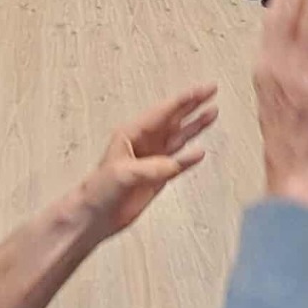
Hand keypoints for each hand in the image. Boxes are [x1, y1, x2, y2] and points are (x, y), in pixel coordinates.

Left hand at [78, 84, 218, 237]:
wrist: (95, 216)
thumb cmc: (99, 190)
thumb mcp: (123, 174)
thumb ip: (152, 168)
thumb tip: (176, 164)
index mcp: (132, 134)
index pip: (164, 112)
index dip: (184, 100)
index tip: (202, 90)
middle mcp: (144, 143)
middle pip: (174, 119)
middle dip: (193, 105)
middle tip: (211, 91)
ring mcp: (152, 160)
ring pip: (179, 138)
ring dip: (195, 126)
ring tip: (212, 113)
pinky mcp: (157, 178)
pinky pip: (178, 163)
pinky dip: (190, 158)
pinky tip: (201, 151)